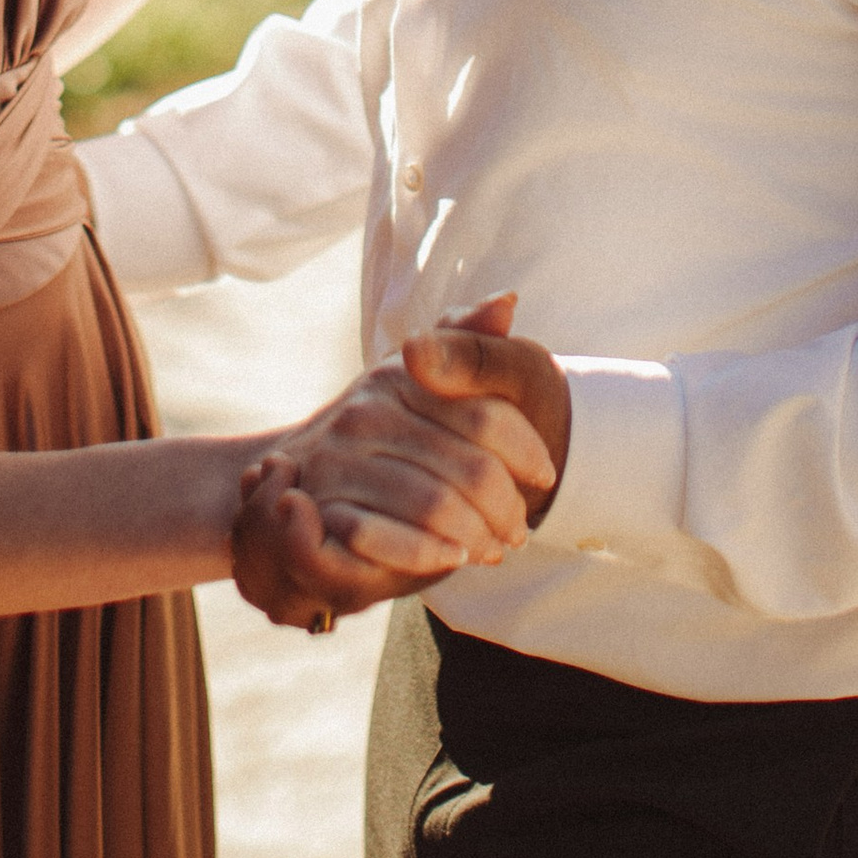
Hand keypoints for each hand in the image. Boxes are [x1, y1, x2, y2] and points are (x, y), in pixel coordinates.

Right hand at [226, 296, 563, 632]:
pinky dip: (427, 553)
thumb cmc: (395, 424)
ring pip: (436, 505)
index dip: (525, 450)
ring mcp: (341, 460)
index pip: (485, 413)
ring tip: (494, 546)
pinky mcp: (323, 509)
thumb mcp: (430, 377)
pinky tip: (451, 557)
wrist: (311, 470)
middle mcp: (367, 411)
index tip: (545, 475)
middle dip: (507, 506)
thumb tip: (507, 300)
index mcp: (400, 374)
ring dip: (477, 535)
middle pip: (469, 468)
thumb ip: (469, 343)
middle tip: (520, 528)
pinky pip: (387, 539)